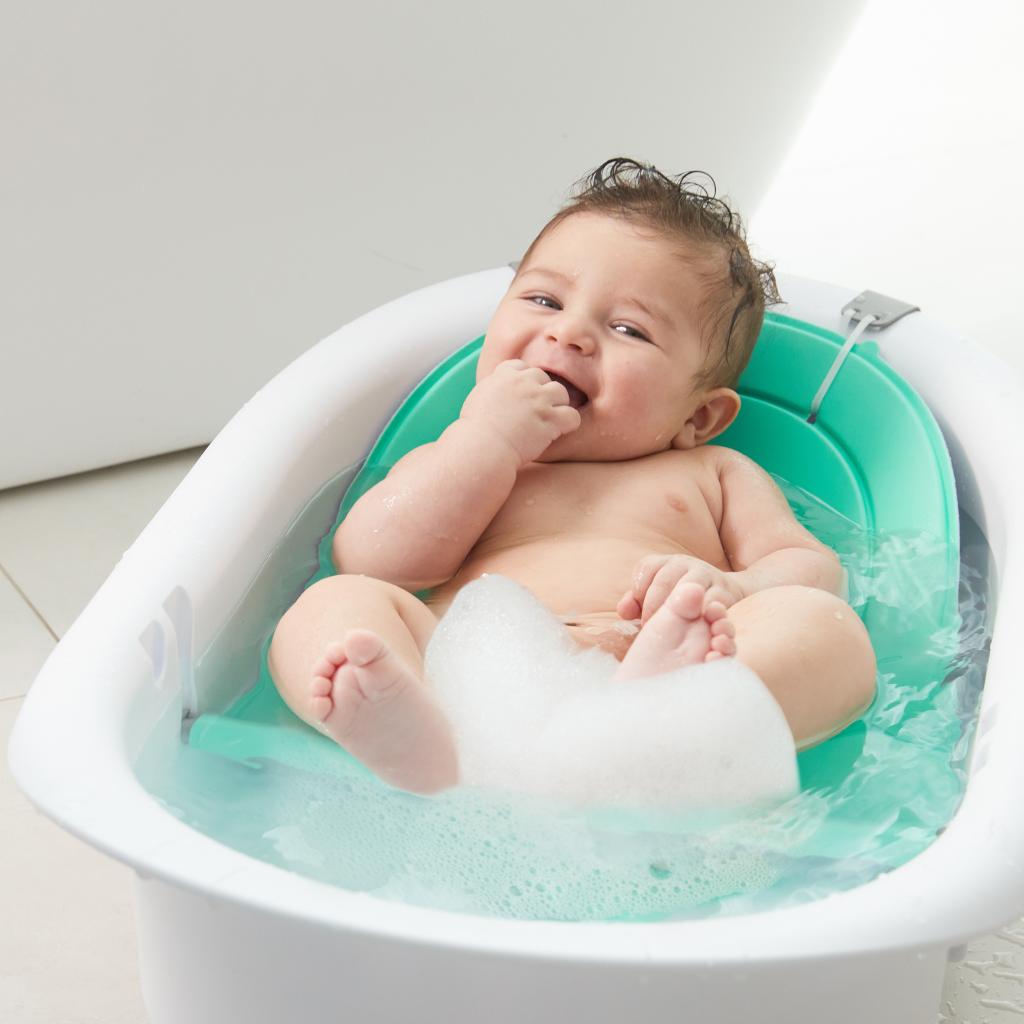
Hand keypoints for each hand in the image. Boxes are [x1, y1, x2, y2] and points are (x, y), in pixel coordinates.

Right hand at [460, 359, 581, 467]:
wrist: (481, 447)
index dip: (525, 381)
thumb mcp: (479, 399)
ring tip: (549, 421)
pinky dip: (568, 423)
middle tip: (536, 412)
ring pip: (560, 392)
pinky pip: (572, 416)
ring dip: (557, 405)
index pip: (522, 367)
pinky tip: (559, 432)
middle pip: (543, 377)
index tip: (522, 396)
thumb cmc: (475, 431)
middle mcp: (523, 383)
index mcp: (503, 375)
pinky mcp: (550, 419)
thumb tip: (501, 395)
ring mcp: (538, 400)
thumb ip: (494, 390)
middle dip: (541, 392)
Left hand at [617, 553, 745, 623]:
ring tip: (673, 629)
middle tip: (653, 627)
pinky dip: (702, 617)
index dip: (639, 593)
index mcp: (665, 562)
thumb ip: (636, 603)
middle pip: (664, 580)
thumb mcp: (656, 596)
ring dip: (678, 611)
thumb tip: (624, 612)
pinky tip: (694, 629)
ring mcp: (706, 575)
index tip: (641, 615)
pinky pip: (713, 602)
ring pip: (688, 588)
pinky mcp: (725, 592)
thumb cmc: (681, 600)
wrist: (725, 595)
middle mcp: (685, 564)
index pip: (645, 569)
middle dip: (654, 607)